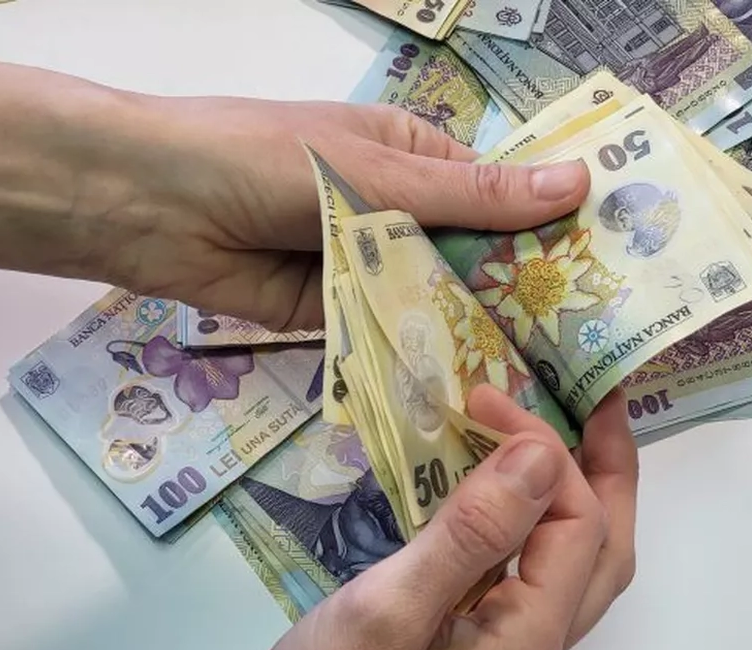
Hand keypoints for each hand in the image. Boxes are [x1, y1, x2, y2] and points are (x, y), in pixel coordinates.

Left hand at [102, 98, 589, 332]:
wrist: (147, 205)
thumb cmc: (263, 156)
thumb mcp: (375, 169)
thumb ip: (471, 195)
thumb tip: (576, 182)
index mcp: (415, 157)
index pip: (499, 197)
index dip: (548, 233)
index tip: (605, 278)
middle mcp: (398, 212)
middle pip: (473, 257)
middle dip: (518, 294)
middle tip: (589, 347)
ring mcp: (367, 267)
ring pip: (436, 303)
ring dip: (474, 332)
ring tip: (548, 378)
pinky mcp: (337, 316)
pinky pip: (390, 336)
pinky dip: (421, 357)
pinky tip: (474, 391)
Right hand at [237, 386, 638, 649]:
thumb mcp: (388, 610)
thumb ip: (471, 535)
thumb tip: (540, 456)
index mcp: (527, 640)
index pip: (578, 525)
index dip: (546, 453)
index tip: (485, 402)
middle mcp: (532, 648)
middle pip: (601, 550)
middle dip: (608, 472)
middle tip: (598, 404)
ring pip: (570, 565)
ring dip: (576, 496)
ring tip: (562, 438)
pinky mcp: (472, 647)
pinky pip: (527, 575)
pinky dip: (531, 523)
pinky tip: (499, 494)